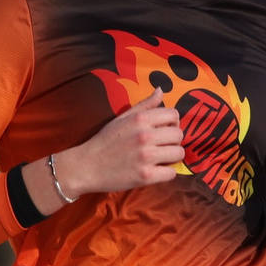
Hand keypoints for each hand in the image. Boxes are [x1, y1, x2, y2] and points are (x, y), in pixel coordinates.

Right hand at [48, 92, 186, 202]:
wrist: (86, 166)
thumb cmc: (105, 141)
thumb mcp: (122, 118)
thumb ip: (144, 105)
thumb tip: (161, 90)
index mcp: (140, 119)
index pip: (174, 115)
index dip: (173, 123)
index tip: (165, 130)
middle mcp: (145, 135)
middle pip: (179, 134)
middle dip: (173, 141)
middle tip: (162, 146)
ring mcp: (146, 156)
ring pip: (179, 153)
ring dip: (172, 157)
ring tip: (160, 159)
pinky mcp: (146, 176)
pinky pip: (171, 173)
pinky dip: (166, 173)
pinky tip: (156, 171)